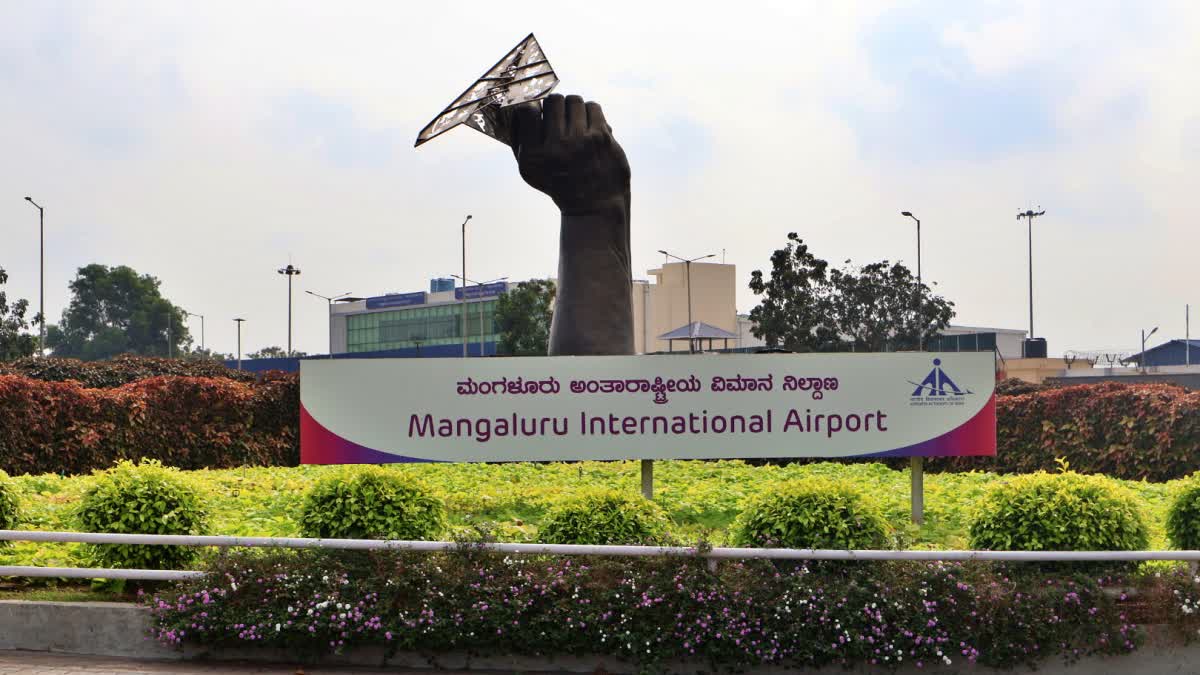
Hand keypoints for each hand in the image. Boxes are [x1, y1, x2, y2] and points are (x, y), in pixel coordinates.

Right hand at [509, 94, 630, 214]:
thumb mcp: (531, 170)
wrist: (594, 207)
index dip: (533, 105)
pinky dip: (590, 112)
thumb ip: (521, 140)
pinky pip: (593, 107)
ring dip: (573, 107)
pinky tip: (588, 125)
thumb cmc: (559, 184)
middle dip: (555, 105)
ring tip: (574, 120)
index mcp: (533, 156)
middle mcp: (555, 147)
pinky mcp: (600, 138)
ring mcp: (580, 141)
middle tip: (559, 116)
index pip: (527, 110)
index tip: (538, 111)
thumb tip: (520, 105)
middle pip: (553, 101)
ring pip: (574, 100)